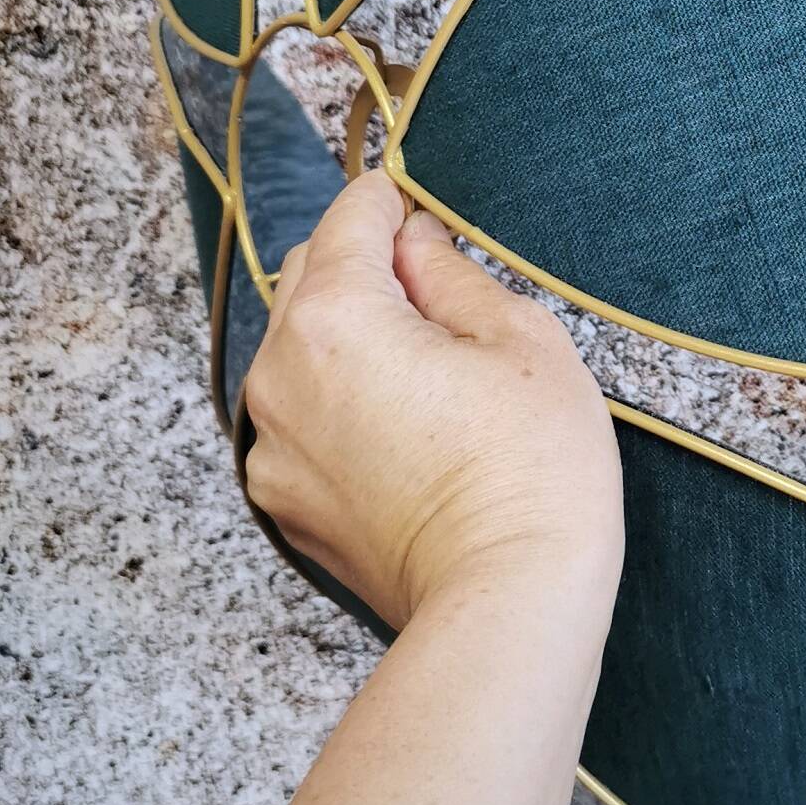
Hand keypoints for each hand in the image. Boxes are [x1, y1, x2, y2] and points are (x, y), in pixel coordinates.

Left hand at [241, 171, 621, 629]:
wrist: (509, 604)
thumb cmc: (533, 469)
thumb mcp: (520, 339)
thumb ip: (451, 272)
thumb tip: (415, 241)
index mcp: (334, 320)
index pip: (351, 218)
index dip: (393, 200)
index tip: (421, 201)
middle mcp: (278, 376)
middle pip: (314, 277)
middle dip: (370, 266)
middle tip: (444, 287)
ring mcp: (272, 446)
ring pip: (304, 349)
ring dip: (355, 336)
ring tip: (434, 369)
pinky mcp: (285, 501)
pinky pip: (305, 417)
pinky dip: (344, 401)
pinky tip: (411, 427)